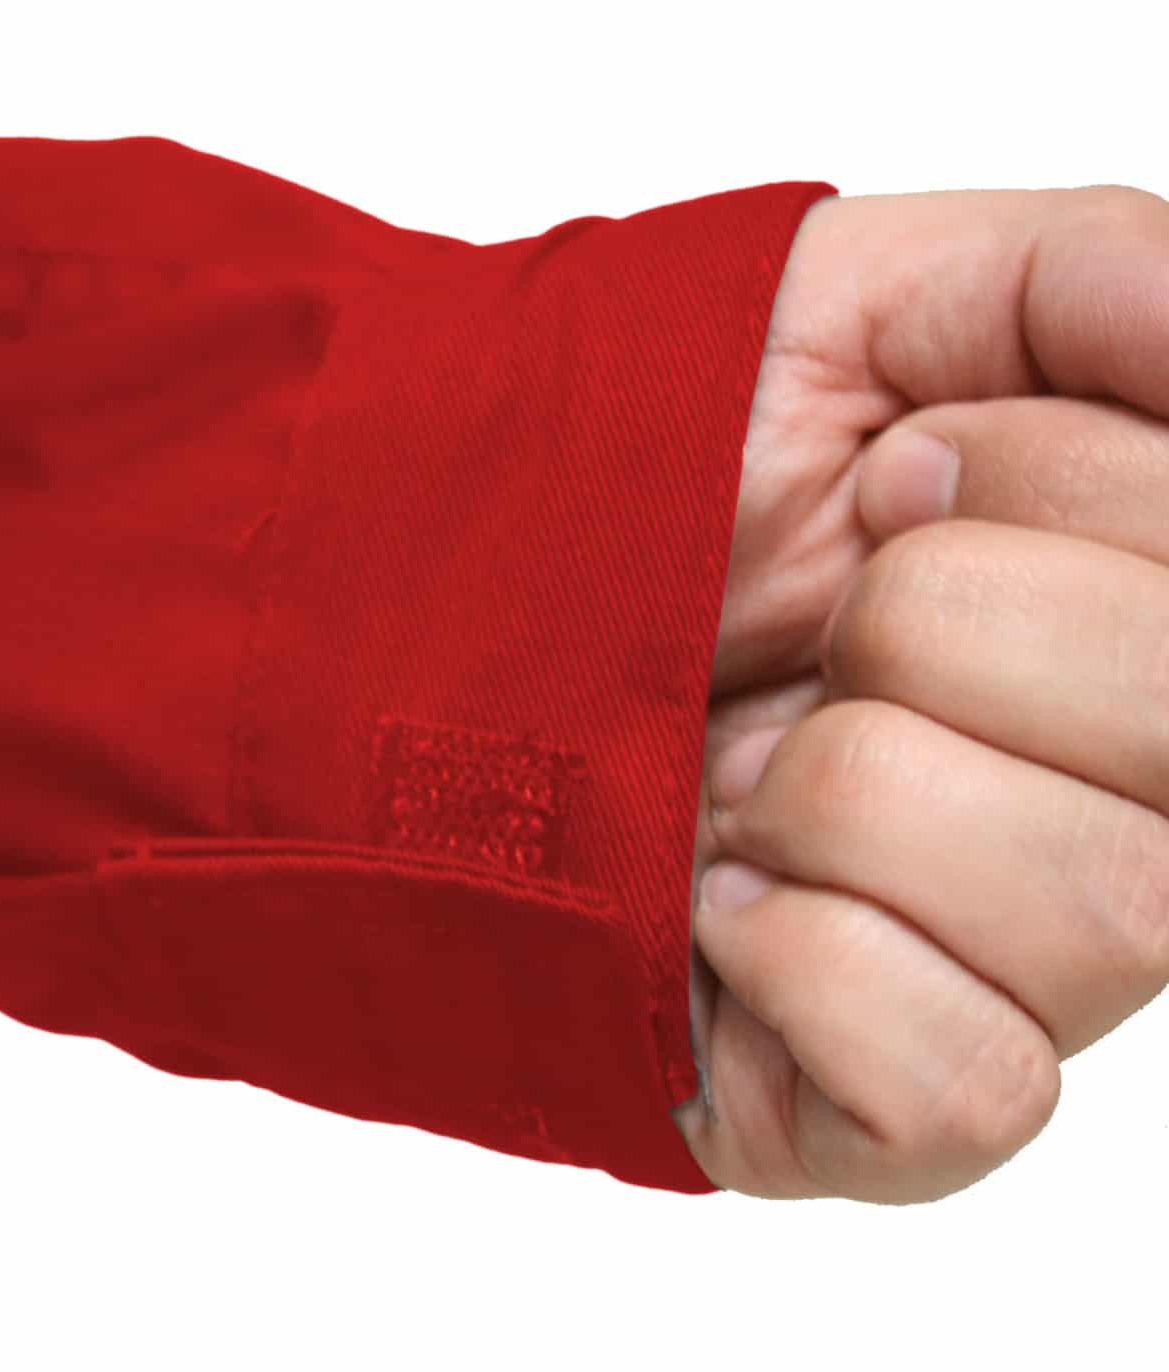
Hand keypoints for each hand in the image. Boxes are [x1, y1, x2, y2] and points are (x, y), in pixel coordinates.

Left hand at [677, 183, 1168, 1202]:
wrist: (468, 634)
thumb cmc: (672, 481)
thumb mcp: (866, 313)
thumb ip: (1095, 285)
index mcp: (1138, 634)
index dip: (1029, 487)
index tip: (883, 484)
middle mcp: (1128, 810)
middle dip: (931, 624)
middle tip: (804, 629)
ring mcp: (1029, 978)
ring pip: (1101, 913)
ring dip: (842, 791)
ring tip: (737, 774)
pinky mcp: (908, 1111)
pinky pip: (965, 1083)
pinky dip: (806, 960)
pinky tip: (720, 900)